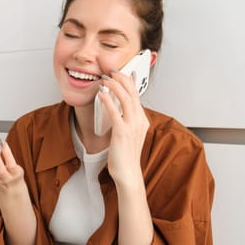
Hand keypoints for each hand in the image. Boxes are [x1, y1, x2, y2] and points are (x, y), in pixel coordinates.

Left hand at [98, 71, 148, 187]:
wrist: (128, 173)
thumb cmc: (126, 155)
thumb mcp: (129, 133)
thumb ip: (125, 120)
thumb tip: (117, 107)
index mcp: (142, 120)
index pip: (137, 95)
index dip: (129, 81)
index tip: (121, 73)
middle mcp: (139, 121)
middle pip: (133, 93)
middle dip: (122, 78)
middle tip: (112, 71)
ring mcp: (132, 126)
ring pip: (126, 98)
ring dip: (115, 86)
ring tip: (105, 79)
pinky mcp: (122, 132)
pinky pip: (115, 112)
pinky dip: (108, 100)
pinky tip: (102, 94)